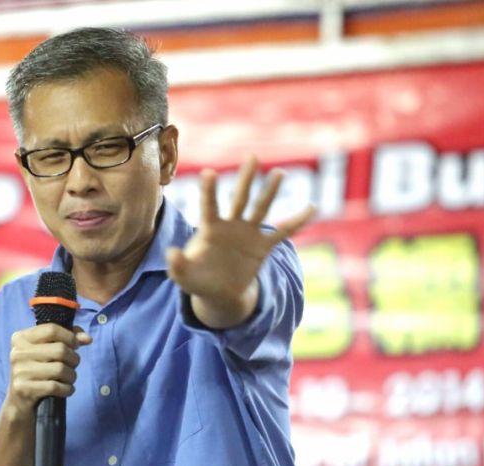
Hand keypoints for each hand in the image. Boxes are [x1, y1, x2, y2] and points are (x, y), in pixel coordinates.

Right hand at [4, 324, 91, 419]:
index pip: (51, 330)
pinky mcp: (24, 389)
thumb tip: (87, 338)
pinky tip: (66, 389)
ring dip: (71, 375)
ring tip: (69, 378)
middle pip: (60, 350)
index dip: (70, 337)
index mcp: (21, 338)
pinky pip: (55, 386)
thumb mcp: (45, 351)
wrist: (19, 401)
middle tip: (73, 365)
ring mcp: (20, 371)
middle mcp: (18, 352)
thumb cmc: (37, 371)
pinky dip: (67, 389)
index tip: (76, 345)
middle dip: (74, 359)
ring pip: (60, 369)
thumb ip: (66, 339)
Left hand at [166, 155, 314, 328]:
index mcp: (210, 229)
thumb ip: (177, 264)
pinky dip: (297, 221)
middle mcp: (230, 226)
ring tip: (279, 173)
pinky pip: (284, 232)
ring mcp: (248, 233)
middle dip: (246, 178)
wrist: (219, 292)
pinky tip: (311, 207)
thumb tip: (171, 252)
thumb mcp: (183, 276)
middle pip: (240, 198)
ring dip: (270, 192)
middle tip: (253, 156)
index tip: (209, 172)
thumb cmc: (197, 279)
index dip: (209, 191)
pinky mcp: (263, 246)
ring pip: (261, 208)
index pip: (209, 206)